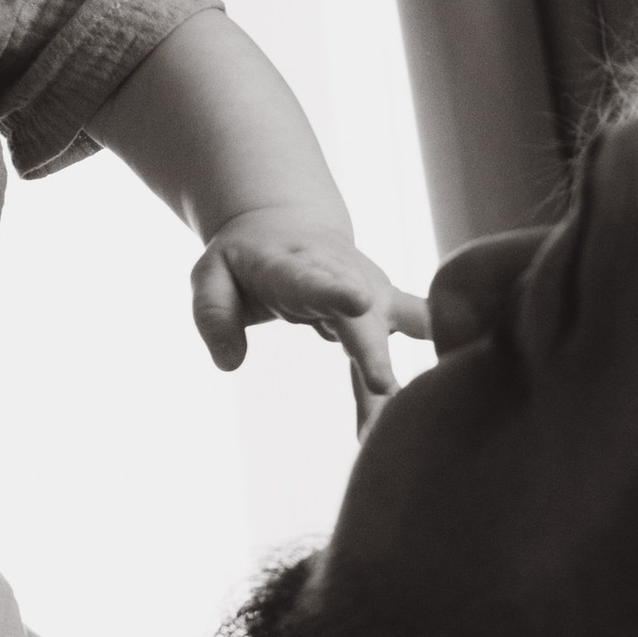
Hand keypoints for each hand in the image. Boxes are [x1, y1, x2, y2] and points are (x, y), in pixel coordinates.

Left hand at [189, 208, 431, 428]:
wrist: (286, 223)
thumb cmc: (244, 260)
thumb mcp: (211, 275)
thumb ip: (214, 315)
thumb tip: (229, 363)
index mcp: (292, 265)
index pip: (311, 279)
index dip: (335, 291)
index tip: (358, 301)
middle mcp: (340, 274)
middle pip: (358, 317)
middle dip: (373, 351)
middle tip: (386, 389)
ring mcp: (368, 288)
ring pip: (385, 333)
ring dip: (395, 372)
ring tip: (404, 413)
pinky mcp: (384, 305)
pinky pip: (403, 339)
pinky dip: (417, 367)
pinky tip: (426, 407)